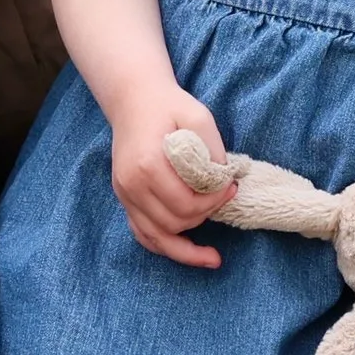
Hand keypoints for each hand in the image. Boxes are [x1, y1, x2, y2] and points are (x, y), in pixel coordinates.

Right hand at [106, 86, 235, 268]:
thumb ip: (212, 150)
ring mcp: (124, 194)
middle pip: (173, 223)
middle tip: (224, 198)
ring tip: (210, 255)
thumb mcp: (198, 117)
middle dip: (204, 215)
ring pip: (157, 237)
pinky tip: (187, 254)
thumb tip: (223, 183)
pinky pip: (142, 234)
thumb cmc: (168, 106)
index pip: (186, 203)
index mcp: (147, 165)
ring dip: (186, 246)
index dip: (214, 202)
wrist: (134, 100)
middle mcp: (131, 185)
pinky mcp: (124, 199)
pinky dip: (164, 247)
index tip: (230, 187)